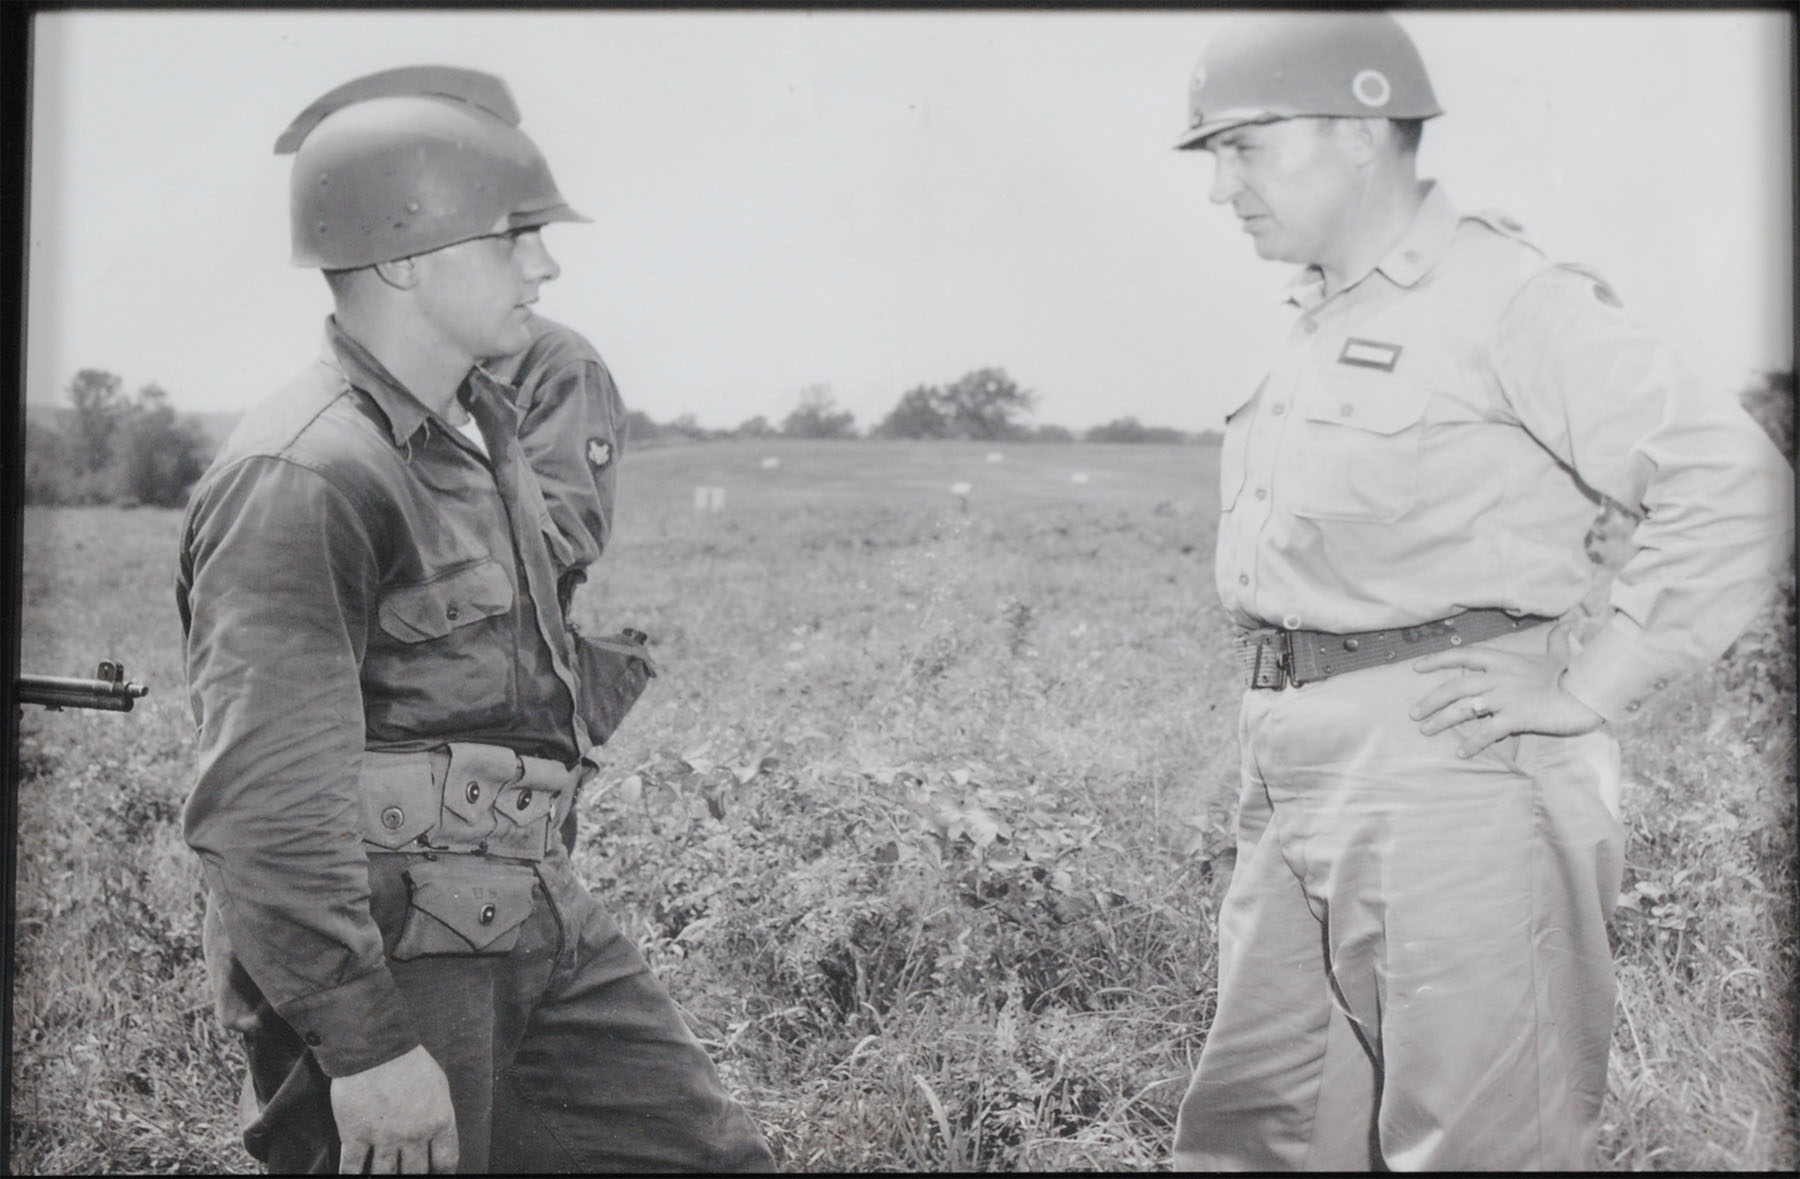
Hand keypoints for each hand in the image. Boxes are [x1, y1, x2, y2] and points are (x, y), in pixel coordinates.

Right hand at [330, 1044, 458, 1173]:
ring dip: (386, 1178)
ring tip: (386, 1176)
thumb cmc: (408, 1060)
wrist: (374, 1046)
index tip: (436, 1173)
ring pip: (386, 1175)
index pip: (446, 1160)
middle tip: (410, 1173)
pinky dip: (354, 1177)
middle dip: (414, 1176)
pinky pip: (353, 1169)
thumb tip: (436, 1133)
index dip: (442, 1171)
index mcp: (438, 1121)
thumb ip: (438, 1113)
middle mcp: (413, 1135)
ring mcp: (383, 1138)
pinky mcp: (355, 1136)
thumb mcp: (438, 1084)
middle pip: (416, 1172)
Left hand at [1409, 624, 1602, 757]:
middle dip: (1431, 699)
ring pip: (1464, 708)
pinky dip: (1472, 743)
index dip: (1437, 660)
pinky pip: (1487, 732)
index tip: (1416, 667)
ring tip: (1426, 730)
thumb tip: (1568, 624)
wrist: (1589, 693)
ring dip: (1442, 720)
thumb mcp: (1560, 654)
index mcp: (1504, 660)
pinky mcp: (1516, 718)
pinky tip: (1461, 753)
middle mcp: (1499, 677)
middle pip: (1455, 686)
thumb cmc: (1573, 674)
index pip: (1463, 655)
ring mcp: (1506, 698)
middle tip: (1413, 713)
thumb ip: (1557, 640)